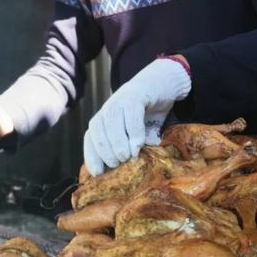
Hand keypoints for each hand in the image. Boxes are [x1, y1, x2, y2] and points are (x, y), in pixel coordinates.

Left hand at [83, 57, 190, 175]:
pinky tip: (139, 144)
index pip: (91, 138)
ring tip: (128, 157)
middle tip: (119, 165)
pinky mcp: (135, 94)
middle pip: (98, 131)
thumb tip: (130, 172)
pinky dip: (133, 132)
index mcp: (105, 118)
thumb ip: (133, 146)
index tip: (98, 174)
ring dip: (118, 143)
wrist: (166, 83)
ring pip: (111, 123)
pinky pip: (130, 114)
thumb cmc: (151, 111)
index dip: (92, 156)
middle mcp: (108, 108)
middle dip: (106, 152)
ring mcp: (120, 99)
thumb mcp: (140, 132)